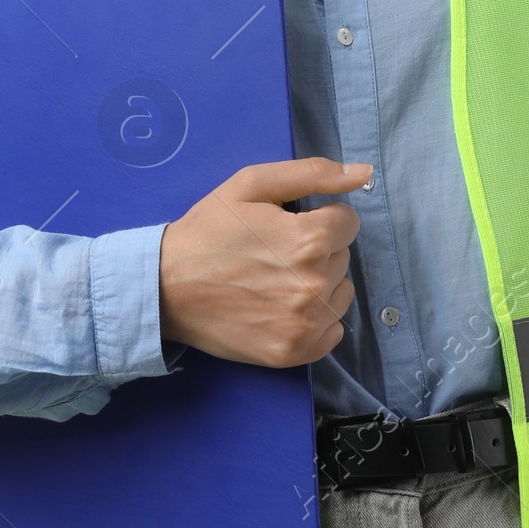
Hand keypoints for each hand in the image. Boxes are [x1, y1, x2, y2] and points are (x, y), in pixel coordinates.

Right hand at [158, 156, 365, 365]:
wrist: (164, 288)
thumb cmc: (208, 231)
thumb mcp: (252, 184)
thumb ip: (313, 174)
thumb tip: (363, 174)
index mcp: (309, 239)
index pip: (348, 222)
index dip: (319, 218)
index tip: (287, 225)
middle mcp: (314, 285)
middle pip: (342, 256)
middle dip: (318, 249)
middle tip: (274, 252)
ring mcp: (305, 324)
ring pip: (341, 293)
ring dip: (321, 284)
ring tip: (278, 280)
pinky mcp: (293, 353)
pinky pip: (333, 332)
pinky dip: (316, 320)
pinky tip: (284, 308)